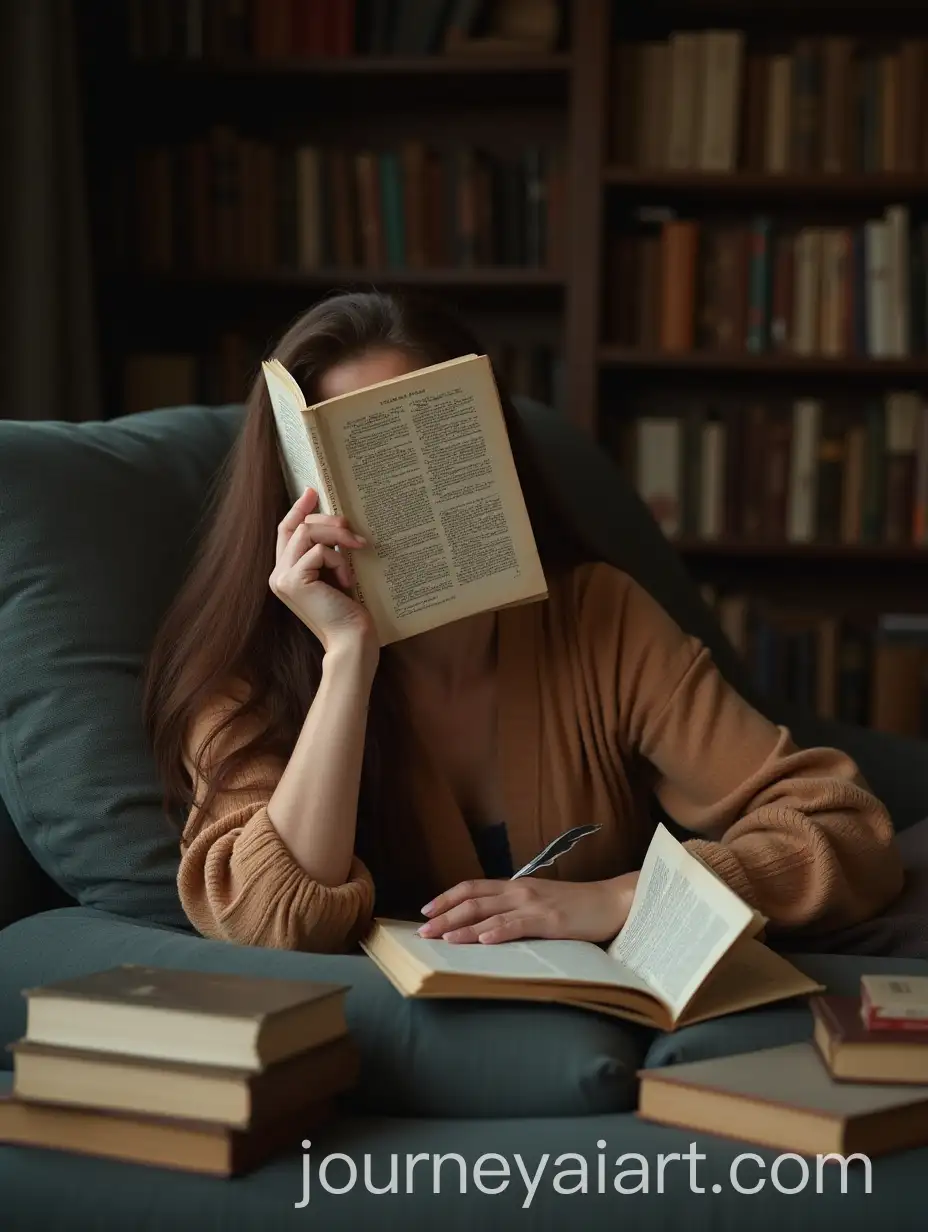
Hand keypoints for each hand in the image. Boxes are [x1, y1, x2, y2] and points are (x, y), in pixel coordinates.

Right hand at [269, 488, 375, 653]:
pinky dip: (339, 561)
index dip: (298, 509)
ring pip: (307, 533)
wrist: (351, 641)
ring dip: (338, 538)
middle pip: (298, 526)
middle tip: (354, 533)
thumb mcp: (336, 574)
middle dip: (329, 521)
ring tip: (357, 552)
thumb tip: (336, 522)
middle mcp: (277, 574)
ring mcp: (282, 578)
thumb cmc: (349, 612)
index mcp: (286, 573)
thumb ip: (328, 553)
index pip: (286, 531)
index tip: (312, 491)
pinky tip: (348, 581)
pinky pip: (319, 551)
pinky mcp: (292, 581)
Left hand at [417, 871, 639, 944]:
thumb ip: (515, 908)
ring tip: (442, 938)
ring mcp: (534, 904)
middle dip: (445, 916)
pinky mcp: (550, 920)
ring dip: (463, 927)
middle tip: (423, 931)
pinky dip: (497, 932)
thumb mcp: (540, 902)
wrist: (611, 901)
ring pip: (490, 914)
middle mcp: (519, 891)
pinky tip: (483, 940)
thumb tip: (488, 923)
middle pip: (473, 900)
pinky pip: (518, 925)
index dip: (447, 897)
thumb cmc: (577, 906)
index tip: (426, 910)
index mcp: (515, 886)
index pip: (472, 888)